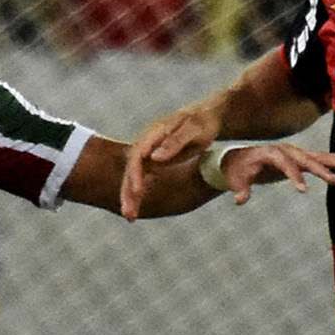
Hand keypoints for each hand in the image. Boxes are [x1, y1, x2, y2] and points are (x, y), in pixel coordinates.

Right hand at [120, 105, 221, 219]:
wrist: (207, 116)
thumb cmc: (203, 123)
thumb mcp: (193, 131)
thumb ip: (174, 143)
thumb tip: (153, 158)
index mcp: (155, 133)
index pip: (137, 155)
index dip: (134, 173)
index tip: (137, 191)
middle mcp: (146, 143)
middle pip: (131, 168)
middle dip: (127, 191)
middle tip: (129, 214)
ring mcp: (147, 152)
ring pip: (133, 176)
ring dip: (129, 197)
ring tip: (130, 218)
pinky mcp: (151, 161)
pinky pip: (141, 179)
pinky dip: (137, 194)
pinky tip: (135, 211)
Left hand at [218, 145, 334, 205]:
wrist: (240, 159)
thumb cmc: (238, 170)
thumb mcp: (236, 179)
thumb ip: (240, 189)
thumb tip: (240, 199)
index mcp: (270, 153)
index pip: (285, 163)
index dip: (293, 176)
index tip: (303, 190)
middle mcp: (286, 150)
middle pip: (307, 158)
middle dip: (322, 169)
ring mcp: (296, 152)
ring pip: (319, 157)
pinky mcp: (302, 158)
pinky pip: (321, 159)